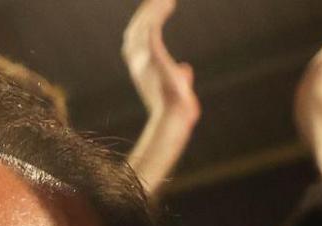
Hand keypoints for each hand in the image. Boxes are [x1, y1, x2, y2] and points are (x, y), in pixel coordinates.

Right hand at [122, 0, 197, 122]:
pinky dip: (157, 13)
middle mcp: (137, 61)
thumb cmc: (176, 108)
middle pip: (135, 28)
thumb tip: (186, 70)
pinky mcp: (154, 54)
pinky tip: (167, 3)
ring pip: (143, 25)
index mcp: (140, 68)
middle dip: (145, 12)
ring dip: (152, 9)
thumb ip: (179, 75)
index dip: (142, 24)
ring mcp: (143, 58)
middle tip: (157, 0)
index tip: (152, 12)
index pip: (135, 40)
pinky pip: (152, 27)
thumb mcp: (177, 87)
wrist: (174, 117)